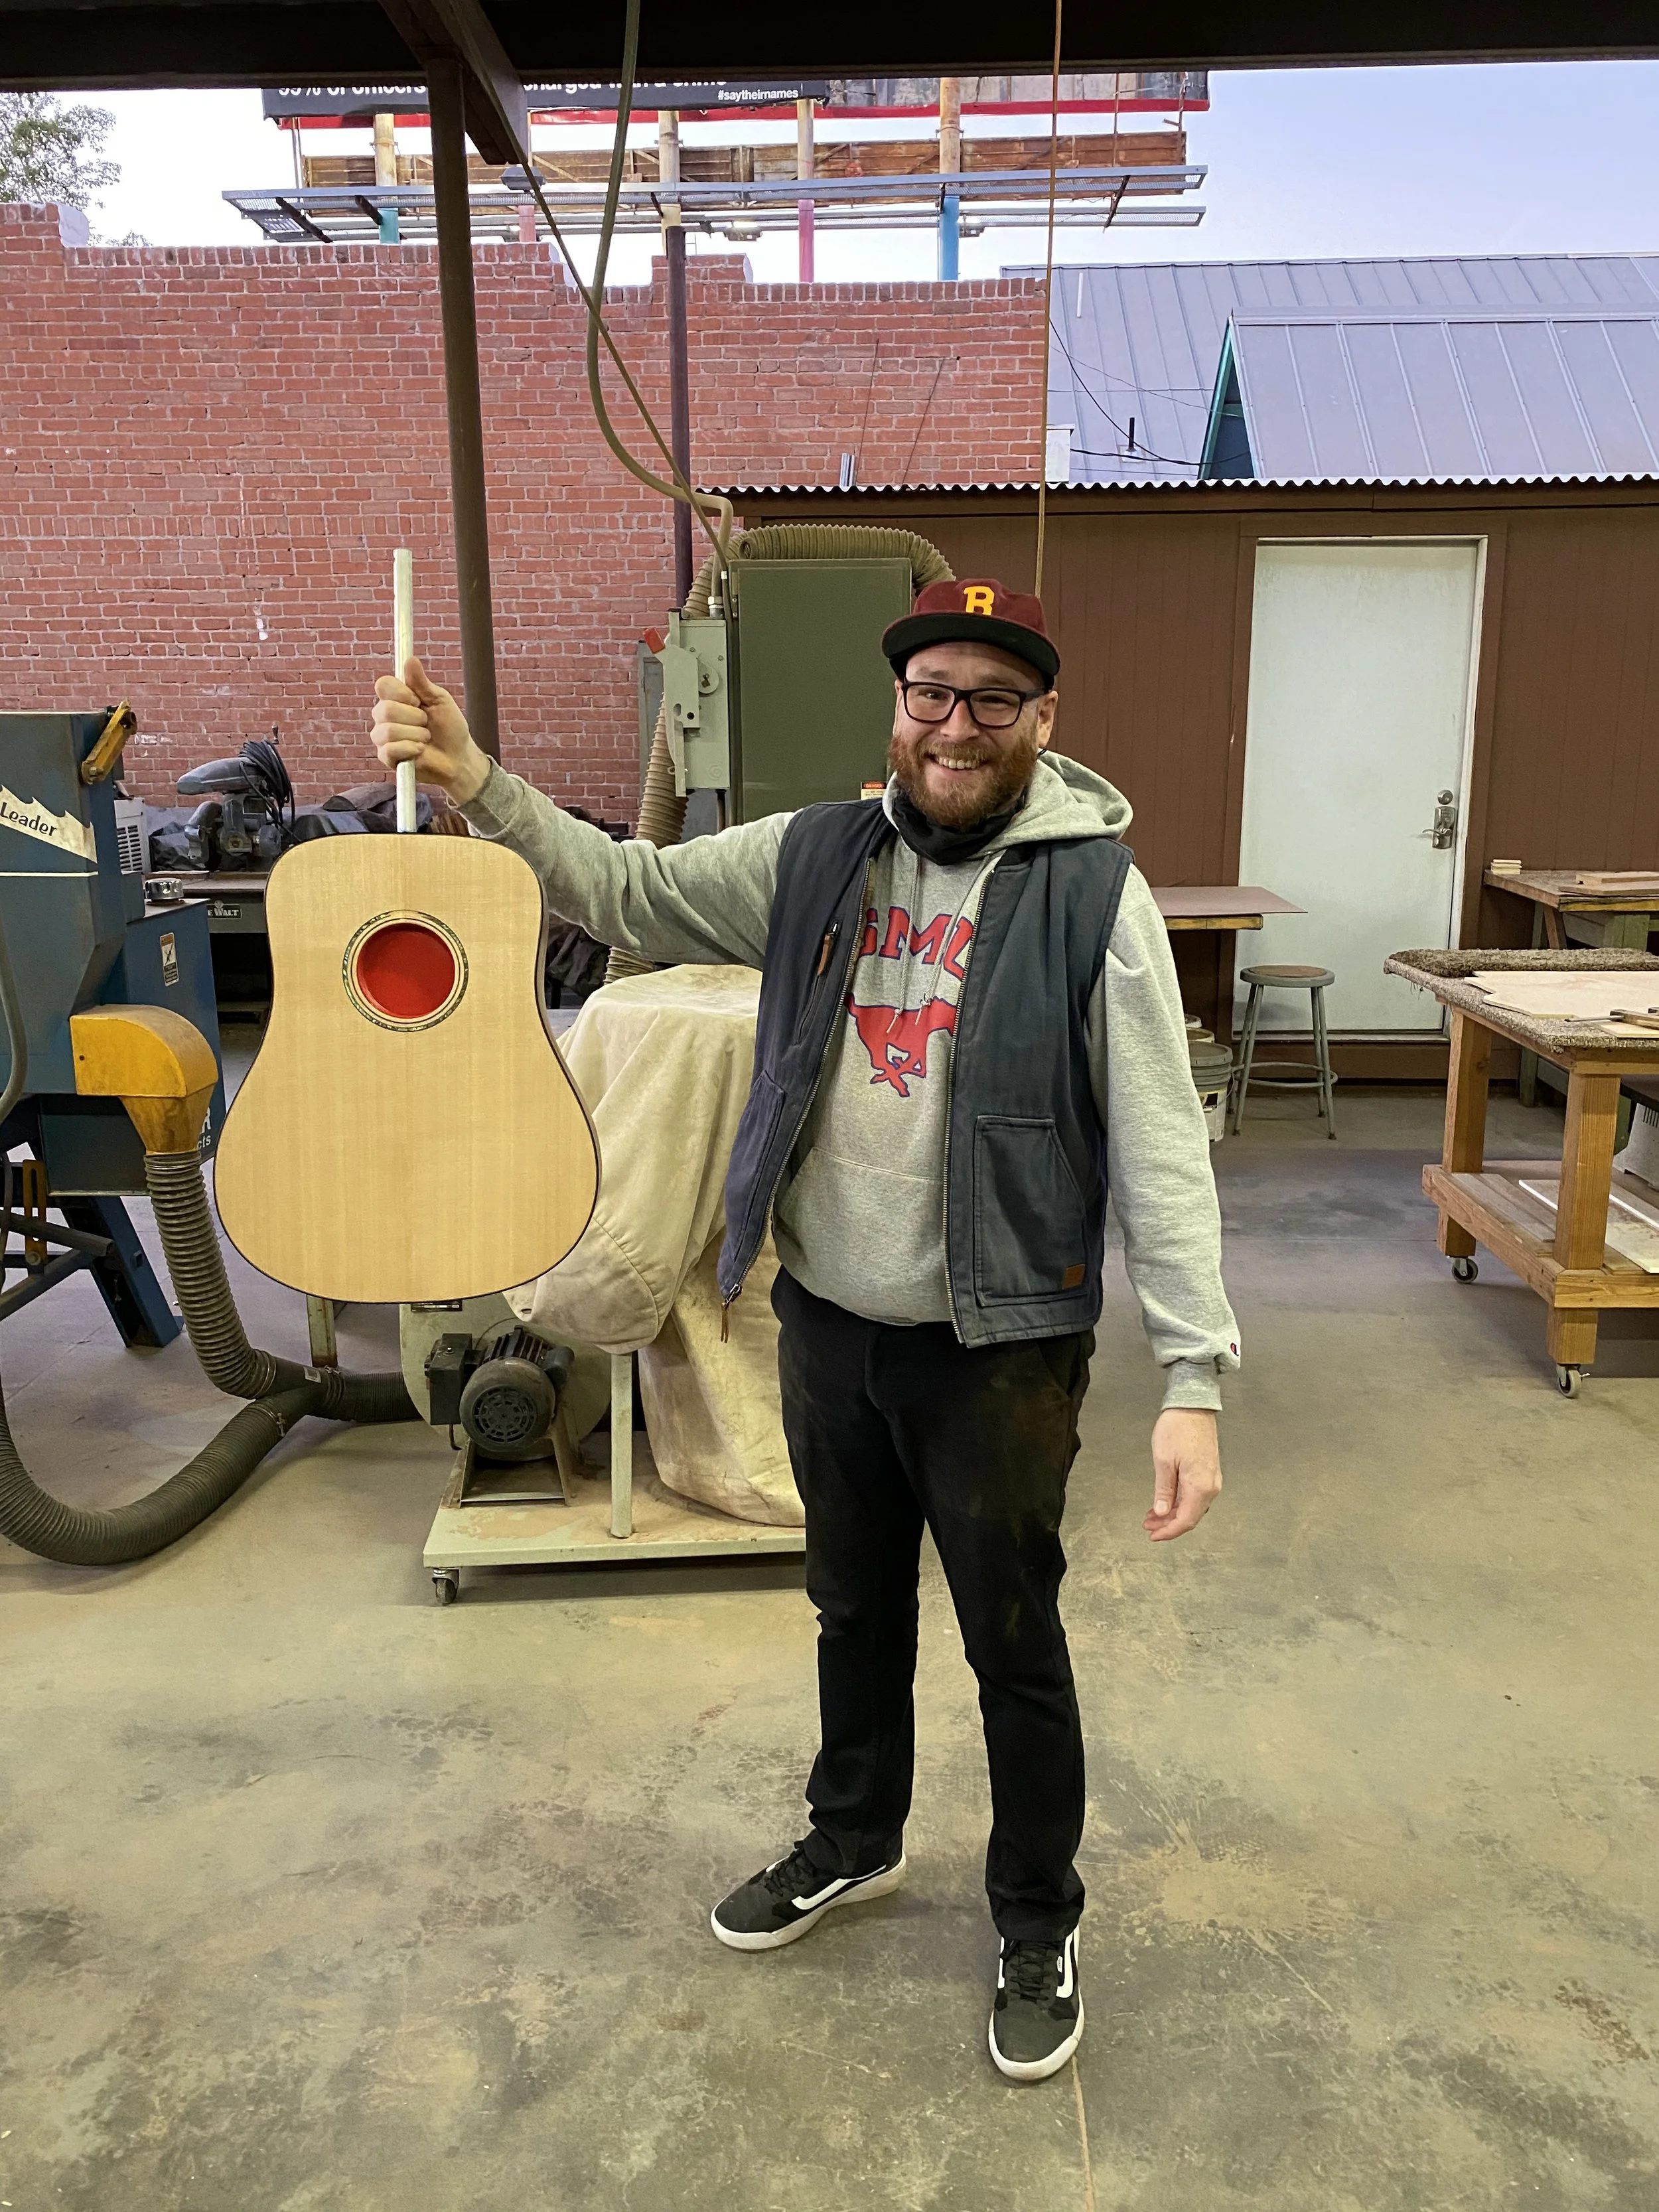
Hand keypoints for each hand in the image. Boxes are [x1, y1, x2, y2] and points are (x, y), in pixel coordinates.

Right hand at [371, 656, 490, 803]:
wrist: (458, 756)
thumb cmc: (449, 727)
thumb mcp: (439, 701)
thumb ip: (422, 683)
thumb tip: (410, 659)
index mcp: (395, 698)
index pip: (383, 685)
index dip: (400, 692)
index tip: (417, 700)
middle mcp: (384, 716)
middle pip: (384, 709)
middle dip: (414, 717)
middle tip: (426, 722)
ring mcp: (383, 737)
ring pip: (388, 731)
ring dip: (415, 734)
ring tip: (426, 737)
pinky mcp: (386, 757)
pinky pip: (389, 750)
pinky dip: (411, 749)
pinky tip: (420, 750)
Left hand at [1144, 1408, 1221, 1541]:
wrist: (1193, 1406)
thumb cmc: (1177, 1428)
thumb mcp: (1163, 1461)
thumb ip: (1163, 1490)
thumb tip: (1161, 1512)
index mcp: (1200, 1487)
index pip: (1185, 1521)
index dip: (1168, 1532)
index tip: (1152, 1535)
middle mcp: (1210, 1486)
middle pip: (1191, 1516)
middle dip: (1168, 1524)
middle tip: (1147, 1525)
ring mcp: (1211, 1479)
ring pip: (1193, 1507)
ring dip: (1173, 1513)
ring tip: (1152, 1515)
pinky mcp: (1209, 1471)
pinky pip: (1195, 1495)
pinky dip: (1180, 1502)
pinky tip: (1166, 1500)